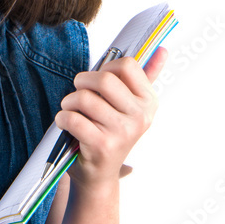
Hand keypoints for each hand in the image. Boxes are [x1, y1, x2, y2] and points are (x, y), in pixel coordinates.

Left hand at [55, 47, 167, 190]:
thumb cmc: (110, 132)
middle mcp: (140, 117)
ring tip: (70, 109)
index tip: (97, 82)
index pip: (127, 65)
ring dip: (68, 102)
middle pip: (104, 79)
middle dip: (82, 82)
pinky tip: (66, 124)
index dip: (104, 69)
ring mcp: (122, 132)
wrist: (99, 174)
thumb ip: (146, 76)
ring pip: (84, 99)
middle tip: (77, 93)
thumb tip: (163, 49)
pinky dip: (62, 118)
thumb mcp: (130, 105)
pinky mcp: (102, 146)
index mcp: (149, 102)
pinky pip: (72, 118)